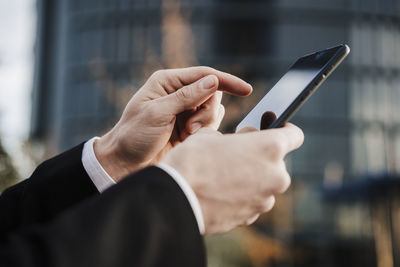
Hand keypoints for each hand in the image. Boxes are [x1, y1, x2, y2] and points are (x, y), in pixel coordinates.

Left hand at [95, 67, 251, 180]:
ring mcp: (184, 112)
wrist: (125, 163)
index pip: (204, 75)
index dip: (226, 81)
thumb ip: (186, 97)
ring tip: (187, 135)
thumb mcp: (158, 113)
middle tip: (191, 128)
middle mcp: (178, 94)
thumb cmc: (134, 136)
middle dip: (207, 111)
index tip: (246, 90)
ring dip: (205, 124)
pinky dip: (204, 133)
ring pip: (213, 110)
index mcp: (167, 82)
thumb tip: (213, 80)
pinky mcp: (188, 129)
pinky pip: (209, 125)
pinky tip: (188, 141)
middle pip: (212, 93)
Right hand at [161, 123, 303, 234]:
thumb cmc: (192, 160)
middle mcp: (275, 175)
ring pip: (264, 183)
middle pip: (276, 161)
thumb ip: (232, 137)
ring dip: (250, 177)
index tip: (274, 128)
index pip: (294, 135)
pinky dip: (241, 195)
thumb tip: (234, 143)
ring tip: (222, 175)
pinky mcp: (252, 216)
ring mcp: (265, 199)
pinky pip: (252, 200)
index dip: (284, 129)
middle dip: (259, 156)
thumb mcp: (210, 135)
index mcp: (270, 147)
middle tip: (235, 153)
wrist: (176, 198)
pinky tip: (219, 192)